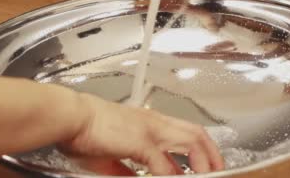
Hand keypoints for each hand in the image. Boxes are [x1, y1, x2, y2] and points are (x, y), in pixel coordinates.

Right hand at [59, 93, 224, 175]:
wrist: (71, 117)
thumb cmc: (85, 130)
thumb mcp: (110, 156)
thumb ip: (126, 170)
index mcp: (149, 123)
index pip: (185, 132)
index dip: (200, 148)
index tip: (205, 165)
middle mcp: (155, 122)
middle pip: (196, 133)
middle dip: (211, 153)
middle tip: (218, 171)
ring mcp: (151, 129)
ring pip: (191, 141)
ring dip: (203, 161)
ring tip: (209, 175)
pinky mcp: (141, 140)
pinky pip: (164, 162)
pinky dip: (172, 175)